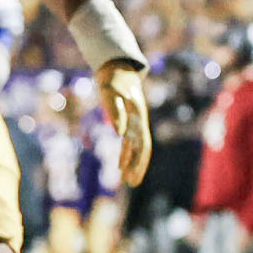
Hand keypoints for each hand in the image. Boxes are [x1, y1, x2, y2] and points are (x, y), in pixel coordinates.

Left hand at [94, 63, 152, 185]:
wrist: (116, 68)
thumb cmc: (112, 80)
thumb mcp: (110, 93)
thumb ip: (115, 111)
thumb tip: (119, 134)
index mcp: (138, 117)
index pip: (142, 143)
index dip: (138, 159)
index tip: (129, 174)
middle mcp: (139, 122)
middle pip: (143, 149)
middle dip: (138, 167)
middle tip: (132, 184)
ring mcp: (134, 122)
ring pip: (136, 148)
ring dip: (132, 164)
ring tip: (126, 181)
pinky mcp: (128, 122)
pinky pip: (129, 142)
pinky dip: (125, 154)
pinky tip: (119, 166)